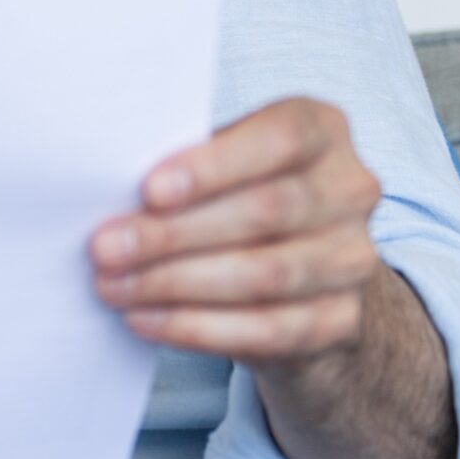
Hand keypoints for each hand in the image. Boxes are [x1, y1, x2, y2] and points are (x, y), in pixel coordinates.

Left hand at [89, 97, 383, 365]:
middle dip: (174, 234)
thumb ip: (186, 166)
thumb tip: (112, 193)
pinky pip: (267, 329)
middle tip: (105, 249)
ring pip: (264, 274)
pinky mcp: (343, 319)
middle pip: (265, 212)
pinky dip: (197, 327)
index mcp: (322, 129)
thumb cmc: (238, 193)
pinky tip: (146, 319)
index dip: (214, 166)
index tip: (149, 192)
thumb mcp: (220, 162)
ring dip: (176, 284)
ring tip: (114, 287)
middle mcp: (351, 189)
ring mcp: (354, 258)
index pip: (280, 138)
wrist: (301, 270)